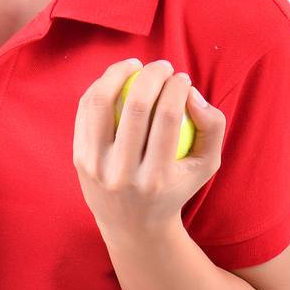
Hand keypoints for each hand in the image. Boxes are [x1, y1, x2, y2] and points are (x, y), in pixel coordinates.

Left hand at [73, 59, 225, 241]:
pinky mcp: (78, 159)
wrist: (132, 225)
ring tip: (135, 65)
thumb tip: (191, 92)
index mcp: (157, 179)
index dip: (177, 88)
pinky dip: (100, 88)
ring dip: (118, 73)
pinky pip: (86, 111)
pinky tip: (115, 79)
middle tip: (162, 66)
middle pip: (136, 107)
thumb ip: (212, 126)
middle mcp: (122, 175)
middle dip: (153, 75)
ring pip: (101, 103)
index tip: (182, 79)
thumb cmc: (175, 186)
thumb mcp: (205, 164)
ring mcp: (95, 167)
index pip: (168, 118)